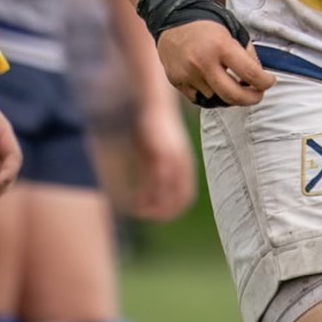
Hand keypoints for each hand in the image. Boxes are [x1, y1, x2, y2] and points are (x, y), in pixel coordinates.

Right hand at [127, 100, 196, 220]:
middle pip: (180, 201)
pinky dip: (146, 197)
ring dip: (153, 208)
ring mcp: (173, 160)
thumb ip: (157, 173)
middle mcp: (182, 165)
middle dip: (163, 214)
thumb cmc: (155, 131)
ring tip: (138, 211)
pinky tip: (135, 201)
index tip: (154, 215)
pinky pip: (156, 183)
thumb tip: (150, 195)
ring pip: (167, 195)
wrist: (156, 105)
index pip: (185, 198)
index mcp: (185, 166)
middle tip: (145, 215)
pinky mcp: (160, 154)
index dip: (172, 212)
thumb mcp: (158, 155)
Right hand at [156, 20, 274, 108]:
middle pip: (233, 95)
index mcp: (221, 46)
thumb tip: (258, 76)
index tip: (270, 81)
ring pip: (216, 98)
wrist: (171, 17)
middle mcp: (203, 63)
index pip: (250, 73)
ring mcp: (188, 74)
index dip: (265, 82)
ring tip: (235, 85)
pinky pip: (199, 99)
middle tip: (258, 94)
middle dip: (251, 98)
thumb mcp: (232, 28)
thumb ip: (247, 52)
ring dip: (230, 95)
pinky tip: (217, 86)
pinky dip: (212, 96)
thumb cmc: (207, 22)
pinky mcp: (177, 81)